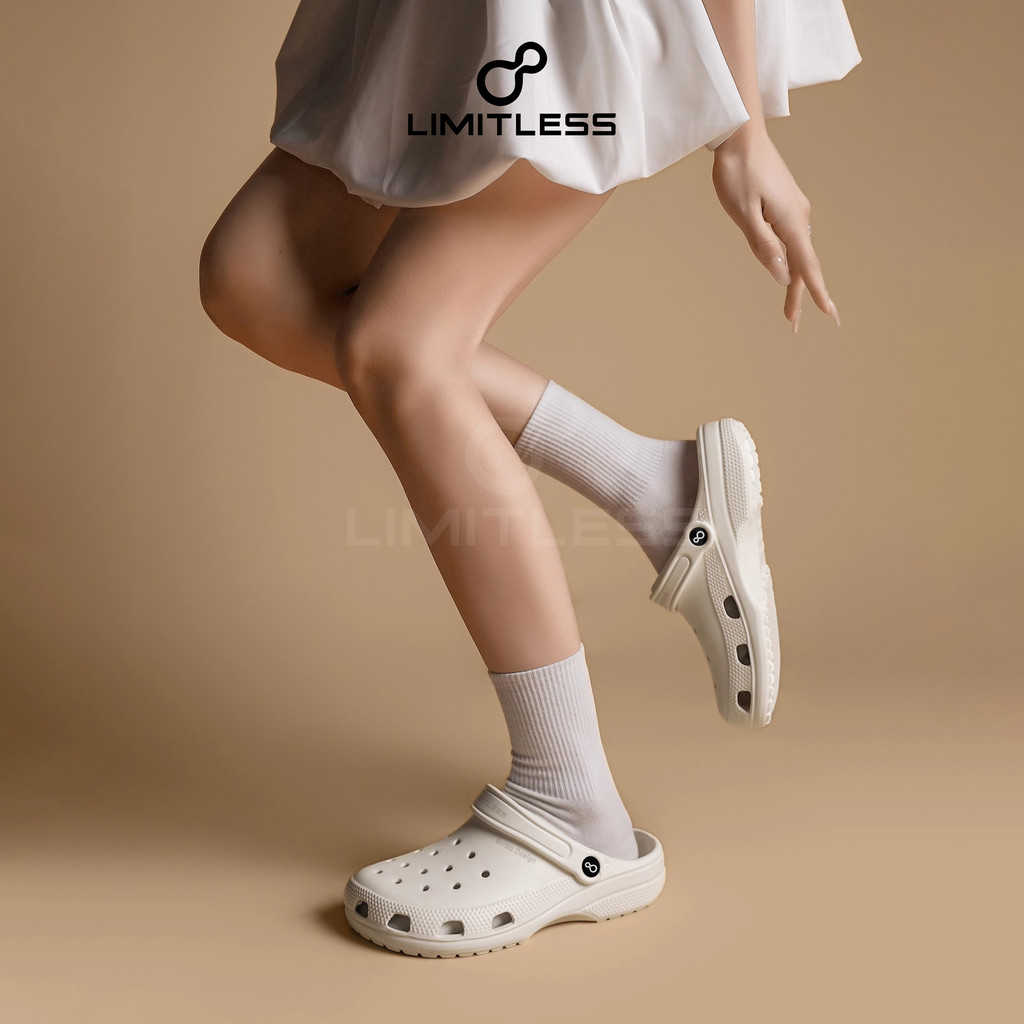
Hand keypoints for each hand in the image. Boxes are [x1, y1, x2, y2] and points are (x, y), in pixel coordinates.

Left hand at [711, 125, 839, 331]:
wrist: (741, 135)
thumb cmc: (737, 173)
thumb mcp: (743, 213)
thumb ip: (763, 246)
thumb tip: (781, 276)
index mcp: (790, 221)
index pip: (806, 265)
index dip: (816, 292)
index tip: (829, 314)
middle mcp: (799, 217)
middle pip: (802, 264)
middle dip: (800, 295)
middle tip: (792, 324)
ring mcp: (794, 210)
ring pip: (798, 253)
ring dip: (794, 281)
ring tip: (789, 310)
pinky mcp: (787, 205)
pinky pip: (792, 240)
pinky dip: (791, 261)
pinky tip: (785, 271)